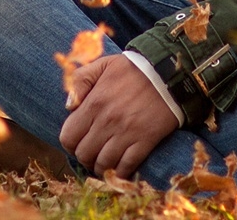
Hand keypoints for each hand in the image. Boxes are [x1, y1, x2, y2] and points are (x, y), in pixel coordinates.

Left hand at [58, 53, 178, 178]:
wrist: (168, 72)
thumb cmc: (133, 68)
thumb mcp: (102, 65)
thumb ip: (79, 81)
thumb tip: (68, 106)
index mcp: (94, 103)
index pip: (68, 138)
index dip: (70, 143)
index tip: (78, 140)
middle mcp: (107, 121)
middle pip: (84, 155)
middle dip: (84, 157)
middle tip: (92, 152)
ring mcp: (127, 133)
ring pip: (103, 165)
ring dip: (101, 167)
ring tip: (104, 162)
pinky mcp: (145, 141)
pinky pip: (126, 167)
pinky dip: (120, 172)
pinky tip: (120, 167)